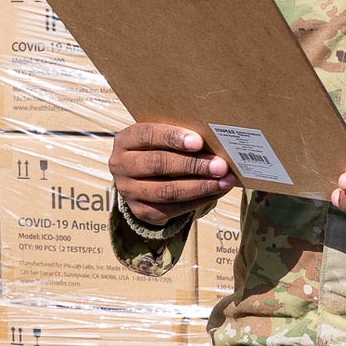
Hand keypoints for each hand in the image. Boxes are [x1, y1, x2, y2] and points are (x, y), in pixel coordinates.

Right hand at [109, 123, 236, 227]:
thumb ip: (180, 136)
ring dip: (200, 186)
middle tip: (220, 165)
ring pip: (167, 190)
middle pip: (158, 164)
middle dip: (193, 165)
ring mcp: (129, 191)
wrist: (143, 177)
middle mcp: (121, 165)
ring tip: (224, 181)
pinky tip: (217, 192)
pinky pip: (173, 208)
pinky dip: (199, 200)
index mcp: (126, 140)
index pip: (147, 135)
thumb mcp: (162, 137)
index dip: (173, 138)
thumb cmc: (160, 148)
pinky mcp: (141, 211)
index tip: (199, 142)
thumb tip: (215, 139)